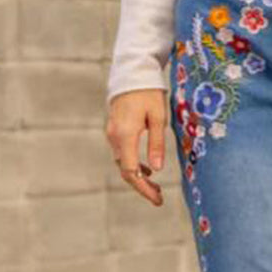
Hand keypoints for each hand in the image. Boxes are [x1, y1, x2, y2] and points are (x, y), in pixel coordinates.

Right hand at [105, 89, 166, 205]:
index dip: (144, 189)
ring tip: (156, 187)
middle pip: (126, 171)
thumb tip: (156, 170)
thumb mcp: (158, 117)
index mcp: (125, 135)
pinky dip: (134, 165)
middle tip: (159, 198)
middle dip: (142, 187)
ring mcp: (112, 134)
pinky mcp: (114, 130)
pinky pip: (123, 154)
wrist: (132, 71)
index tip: (157, 200)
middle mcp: (115, 137)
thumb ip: (156, 143)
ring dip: (138, 177)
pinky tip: (147, 169)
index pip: (132, 171)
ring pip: (123, 163)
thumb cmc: (149, 92)